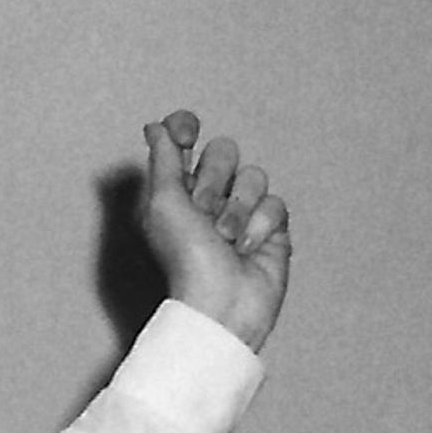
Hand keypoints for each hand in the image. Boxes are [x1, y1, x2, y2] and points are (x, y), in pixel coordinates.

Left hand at [136, 109, 291, 353]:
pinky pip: (275, 203)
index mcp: (177, 191)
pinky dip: (260, 227)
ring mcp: (242, 211)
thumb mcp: (163, 205)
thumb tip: (156, 127)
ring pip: (253, 176)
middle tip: (202, 213)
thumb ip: (164, 161)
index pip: (185, 139)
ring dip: (237, 209)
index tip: (186, 133)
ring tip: (225, 241)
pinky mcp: (271, 228)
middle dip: (213, 180)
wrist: (220, 304)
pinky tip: (247, 252)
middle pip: (223, 151)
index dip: (186, 128)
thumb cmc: (185, 260)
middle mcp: (209, 197)